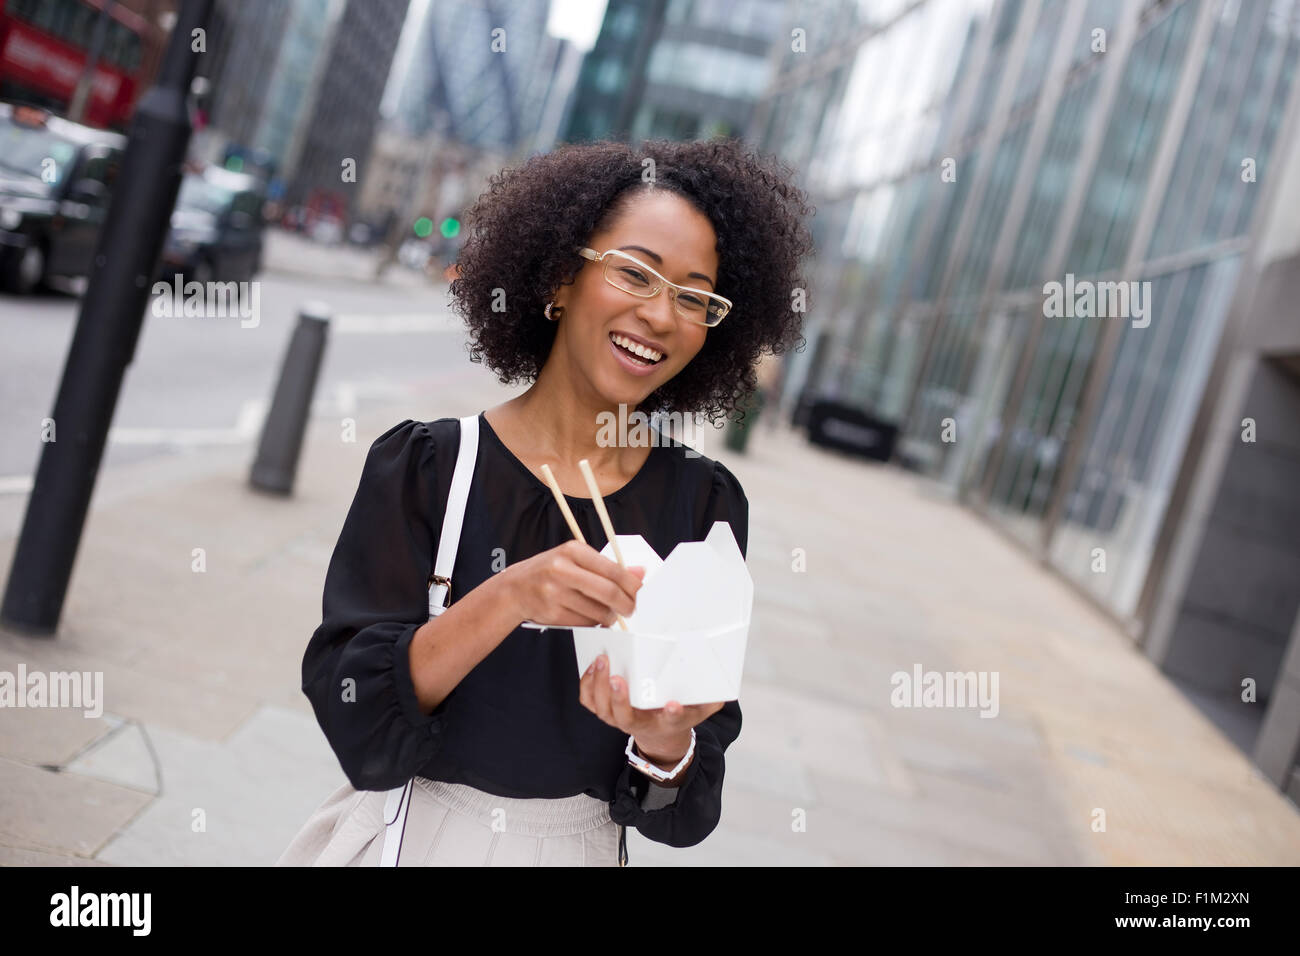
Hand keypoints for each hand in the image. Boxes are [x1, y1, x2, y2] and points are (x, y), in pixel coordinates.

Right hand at [502, 540, 644, 627]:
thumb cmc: (551, 572)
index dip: (631, 584)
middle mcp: (562, 569)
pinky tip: (590, 617)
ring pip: (598, 611)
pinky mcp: (552, 613)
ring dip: (609, 617)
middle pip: (608, 592)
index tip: (640, 592)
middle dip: (626, 604)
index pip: (612, 569)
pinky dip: (594, 623)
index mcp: (572, 550)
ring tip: (608, 614)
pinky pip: (585, 623)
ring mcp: (555, 592)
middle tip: (631, 610)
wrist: (514, 589)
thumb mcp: (576, 560)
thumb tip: (640, 573)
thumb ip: (607, 566)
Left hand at [579, 652, 724, 765]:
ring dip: (598, 686)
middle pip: (623, 717)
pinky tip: (592, 666)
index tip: (673, 705)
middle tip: (616, 675)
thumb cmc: (681, 711)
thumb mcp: (702, 708)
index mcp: (667, 722)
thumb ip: (713, 696)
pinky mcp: (606, 711)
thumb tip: (726, 682)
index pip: (672, 720)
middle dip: (618, 698)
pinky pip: (590, 702)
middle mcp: (640, 723)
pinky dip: (587, 685)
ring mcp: (619, 719)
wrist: (659, 733)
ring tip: (602, 660)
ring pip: (602, 709)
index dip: (673, 714)